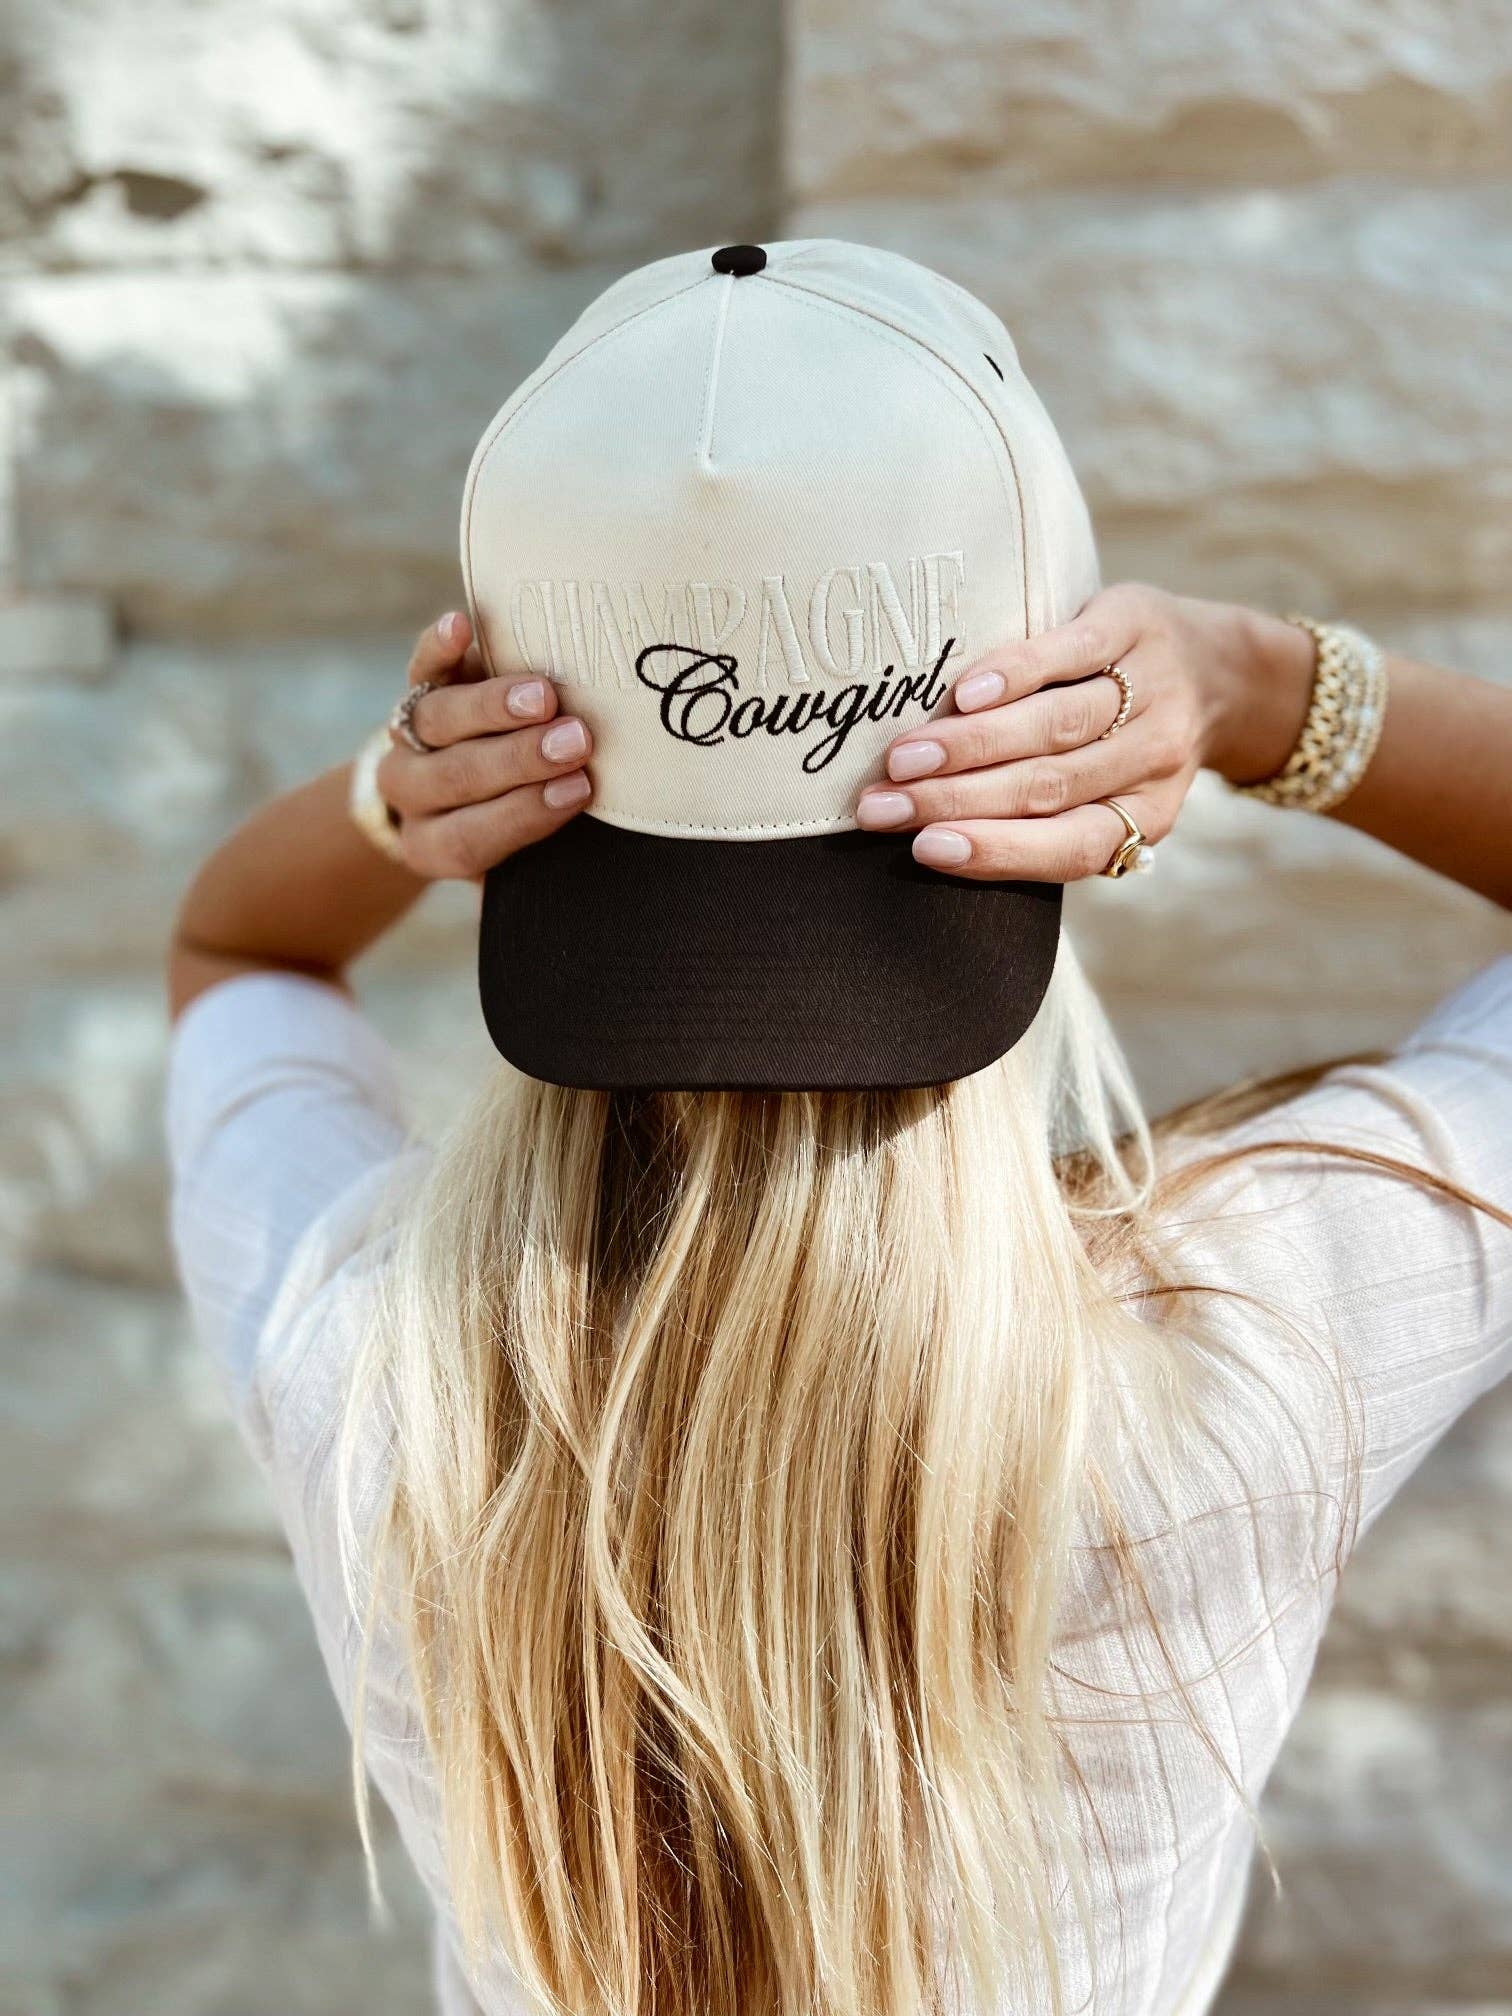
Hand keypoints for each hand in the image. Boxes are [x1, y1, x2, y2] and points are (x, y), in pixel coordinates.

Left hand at [377, 611, 593, 878]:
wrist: (458, 790)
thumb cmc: (517, 821)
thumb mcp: (524, 854)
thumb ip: (548, 841)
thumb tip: (602, 831)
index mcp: (435, 846)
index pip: (471, 838)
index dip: (525, 814)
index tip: (580, 788)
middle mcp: (411, 795)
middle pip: (456, 775)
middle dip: (519, 757)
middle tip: (575, 740)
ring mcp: (408, 740)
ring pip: (436, 720)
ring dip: (493, 706)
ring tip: (545, 697)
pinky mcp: (415, 686)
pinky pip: (420, 667)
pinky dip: (438, 647)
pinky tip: (461, 627)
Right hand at [853, 583, 1312, 880]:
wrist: (1220, 668)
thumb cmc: (1129, 748)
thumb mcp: (1110, 799)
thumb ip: (1044, 824)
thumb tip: (930, 844)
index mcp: (1145, 818)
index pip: (1070, 847)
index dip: (997, 852)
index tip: (924, 849)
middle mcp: (1153, 761)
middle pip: (1046, 786)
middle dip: (953, 800)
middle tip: (879, 805)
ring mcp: (1149, 691)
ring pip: (1054, 727)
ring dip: (970, 745)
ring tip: (902, 757)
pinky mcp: (1134, 627)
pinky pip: (1071, 655)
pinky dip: (1016, 675)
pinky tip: (966, 693)